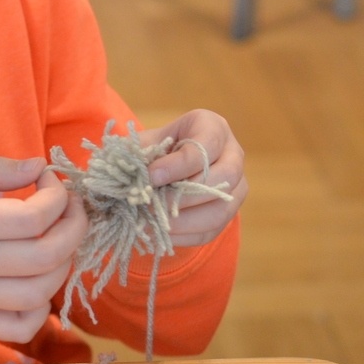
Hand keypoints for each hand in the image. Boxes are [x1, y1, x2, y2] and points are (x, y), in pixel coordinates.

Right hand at [0, 157, 86, 342]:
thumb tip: (38, 165)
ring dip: (65, 264)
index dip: (57, 196)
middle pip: (45, 255)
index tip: (50, 181)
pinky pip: (20, 328)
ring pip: (40, 292)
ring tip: (58, 241)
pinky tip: (38, 284)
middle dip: (75, 227)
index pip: (32, 216)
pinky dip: (42, 310)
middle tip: (70, 209)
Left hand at [137, 110, 245, 248]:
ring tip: (152, 223)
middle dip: (184, 195)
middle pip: (224, 178)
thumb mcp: (147, 142)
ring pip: (221, 210)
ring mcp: (235, 187)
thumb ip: (139, 154)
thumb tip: (128, 176)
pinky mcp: (228, 213)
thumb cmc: (156, 148)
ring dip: (183, 221)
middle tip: (151, 204)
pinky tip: (159, 234)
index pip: (206, 146)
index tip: (151, 177)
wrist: (166, 166)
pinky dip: (183, 236)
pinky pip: (212, 231)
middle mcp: (233, 155)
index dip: (178, 165)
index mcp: (213, 127)